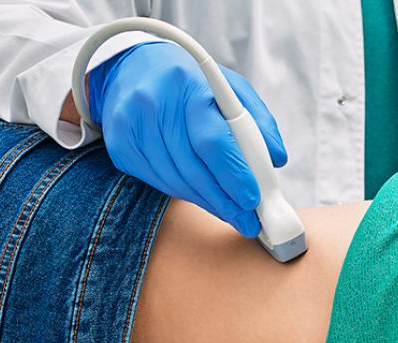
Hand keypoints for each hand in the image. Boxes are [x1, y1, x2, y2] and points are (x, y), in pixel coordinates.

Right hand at [88, 42, 287, 236]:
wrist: (133, 67)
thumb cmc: (192, 81)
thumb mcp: (231, 87)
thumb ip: (258, 121)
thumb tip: (277, 159)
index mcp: (189, 85)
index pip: (212, 140)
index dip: (234, 174)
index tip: (253, 199)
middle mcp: (155, 104)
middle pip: (192, 166)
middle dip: (224, 200)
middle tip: (249, 221)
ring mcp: (132, 125)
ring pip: (174, 179)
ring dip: (207, 202)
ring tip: (232, 213)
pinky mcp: (121, 145)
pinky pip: (157, 181)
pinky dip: (184, 193)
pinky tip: (203, 196)